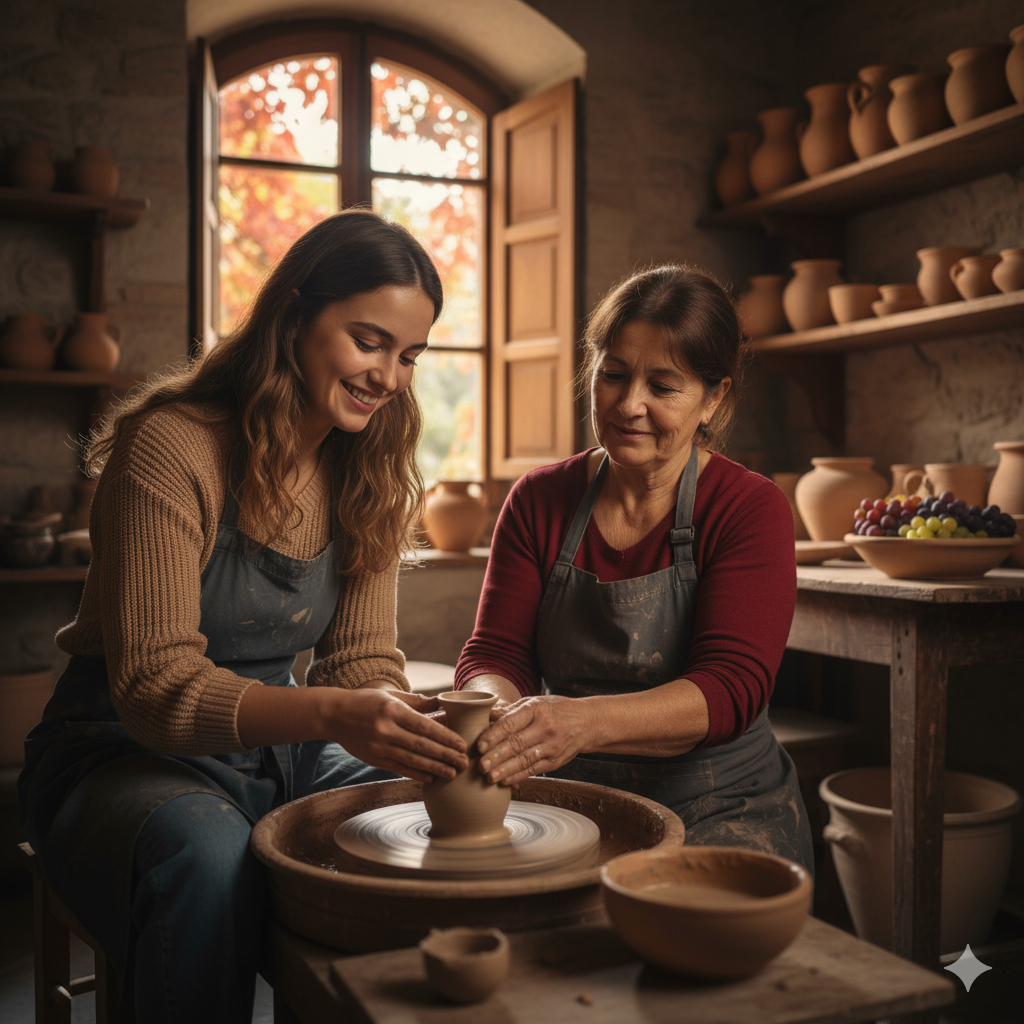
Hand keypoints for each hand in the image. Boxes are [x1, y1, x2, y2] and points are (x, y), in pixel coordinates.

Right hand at [320, 688, 466, 782]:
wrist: (334, 715)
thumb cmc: (366, 702)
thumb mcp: (391, 696)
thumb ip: (417, 702)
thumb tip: (444, 704)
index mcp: (393, 710)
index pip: (425, 727)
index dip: (446, 737)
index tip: (462, 744)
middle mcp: (386, 730)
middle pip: (422, 746)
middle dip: (446, 756)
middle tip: (465, 762)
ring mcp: (379, 747)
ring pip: (412, 760)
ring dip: (435, 768)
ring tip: (453, 774)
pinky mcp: (374, 759)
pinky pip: (399, 768)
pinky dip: (416, 774)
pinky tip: (431, 778)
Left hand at [475, 695, 592, 786]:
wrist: (587, 722)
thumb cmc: (555, 710)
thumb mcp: (535, 702)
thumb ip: (510, 710)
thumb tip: (484, 714)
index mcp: (536, 709)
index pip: (511, 723)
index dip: (494, 735)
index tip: (479, 745)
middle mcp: (545, 727)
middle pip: (517, 743)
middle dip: (496, 756)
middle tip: (480, 765)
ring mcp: (552, 746)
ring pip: (525, 759)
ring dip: (506, 770)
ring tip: (489, 777)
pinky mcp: (555, 761)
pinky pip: (534, 770)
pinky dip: (518, 776)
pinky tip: (505, 780)